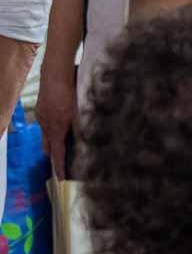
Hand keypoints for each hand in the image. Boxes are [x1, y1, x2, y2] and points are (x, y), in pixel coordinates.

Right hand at [37, 65, 74, 180]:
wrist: (55, 75)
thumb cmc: (69, 93)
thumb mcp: (79, 112)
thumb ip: (82, 128)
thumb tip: (88, 141)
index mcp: (56, 129)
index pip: (57, 154)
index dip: (59, 166)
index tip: (61, 177)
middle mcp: (46, 125)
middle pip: (48, 146)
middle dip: (54, 154)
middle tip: (62, 160)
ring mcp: (42, 116)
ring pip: (46, 133)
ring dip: (54, 138)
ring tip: (64, 140)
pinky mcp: (41, 108)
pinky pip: (45, 122)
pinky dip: (52, 126)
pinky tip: (61, 120)